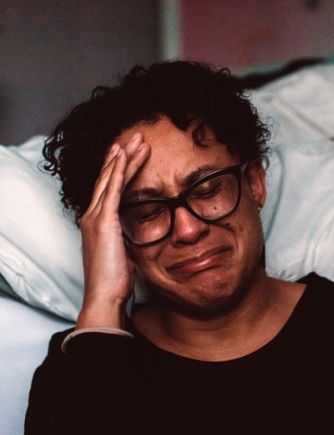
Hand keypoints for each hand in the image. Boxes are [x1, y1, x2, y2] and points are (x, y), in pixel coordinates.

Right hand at [76, 133, 149, 329]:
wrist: (105, 297)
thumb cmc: (115, 280)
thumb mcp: (124, 252)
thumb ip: (127, 237)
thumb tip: (140, 230)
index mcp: (98, 223)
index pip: (108, 189)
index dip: (118, 169)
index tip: (130, 153)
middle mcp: (92, 216)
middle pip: (108, 178)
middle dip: (122, 156)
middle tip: (136, 137)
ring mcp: (95, 217)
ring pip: (111, 178)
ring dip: (124, 157)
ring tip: (137, 139)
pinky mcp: (103, 221)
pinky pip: (112, 189)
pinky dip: (119, 170)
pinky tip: (125, 155)